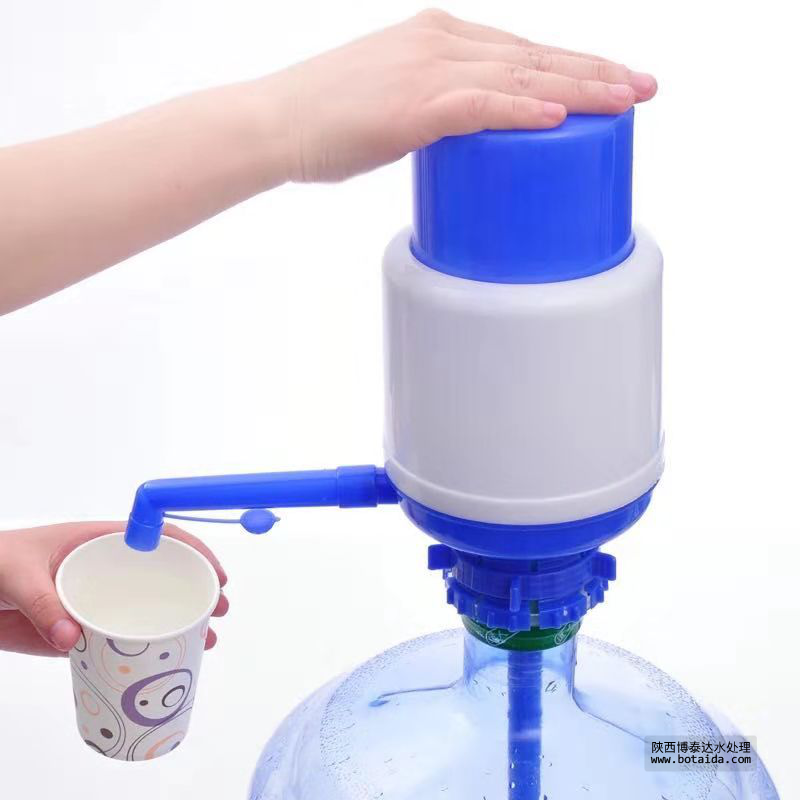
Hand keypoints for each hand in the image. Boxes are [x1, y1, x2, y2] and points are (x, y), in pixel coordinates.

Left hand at [0, 522, 227, 656]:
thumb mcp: (16, 573)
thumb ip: (42, 602)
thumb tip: (72, 636)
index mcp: (98, 541)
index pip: (158, 538)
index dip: (193, 551)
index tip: (214, 573)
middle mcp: (105, 569)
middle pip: (163, 574)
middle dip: (197, 589)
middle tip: (220, 610)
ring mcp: (96, 600)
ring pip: (148, 608)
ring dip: (181, 622)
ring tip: (208, 639)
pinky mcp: (81, 629)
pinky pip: (121, 638)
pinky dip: (147, 649)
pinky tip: (167, 660)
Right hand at [275, 8, 657, 181]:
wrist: (277, 122)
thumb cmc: (326, 122)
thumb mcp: (391, 104)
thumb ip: (433, 110)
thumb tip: (462, 138)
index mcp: (438, 38)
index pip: (520, 50)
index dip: (571, 64)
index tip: (611, 80)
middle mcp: (441, 41)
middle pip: (535, 56)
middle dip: (596, 72)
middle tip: (644, 87)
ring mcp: (429, 67)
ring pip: (522, 75)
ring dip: (580, 87)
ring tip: (627, 100)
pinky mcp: (415, 102)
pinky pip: (482, 103)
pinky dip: (524, 109)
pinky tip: (561, 114)